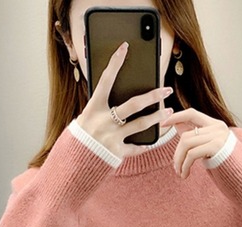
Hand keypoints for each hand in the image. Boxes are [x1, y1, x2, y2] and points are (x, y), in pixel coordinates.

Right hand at [76, 42, 172, 157]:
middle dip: (153, 96)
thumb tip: (120, 94)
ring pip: (141, 124)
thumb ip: (102, 108)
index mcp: (93, 108)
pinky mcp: (117, 153)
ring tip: (168, 111)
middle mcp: (103, 121)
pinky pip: (136, 147)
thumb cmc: (82, 137)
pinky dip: (144, 144)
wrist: (73, 164)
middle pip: (133, 104)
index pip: (106, 80)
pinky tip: (151, 141)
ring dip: (157, 117)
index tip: (124, 47)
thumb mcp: (87, 118)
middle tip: (167, 89)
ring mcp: (111, 137)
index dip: (114, 63)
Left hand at [160, 108, 229, 178]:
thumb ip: (196, 135)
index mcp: (215, 124)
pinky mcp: (216, 147)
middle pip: (186, 135)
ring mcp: (217, 136)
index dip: (176, 116)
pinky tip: (185, 174)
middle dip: (177, 153)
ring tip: (180, 172)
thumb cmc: (225, 162)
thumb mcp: (209, 146)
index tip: (162, 124)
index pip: (191, 113)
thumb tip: (177, 124)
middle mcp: (217, 127)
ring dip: (179, 161)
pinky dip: (185, 165)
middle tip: (175, 167)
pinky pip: (192, 154)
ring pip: (186, 143)